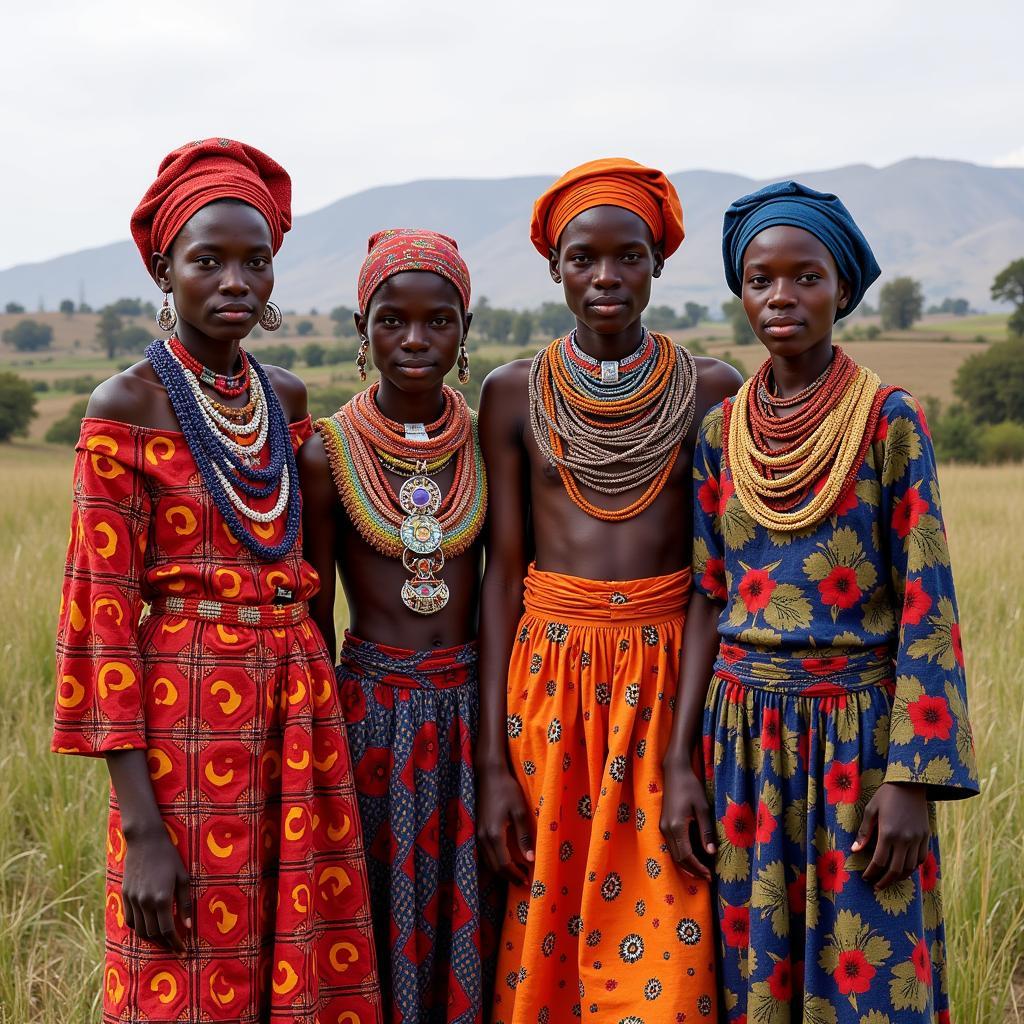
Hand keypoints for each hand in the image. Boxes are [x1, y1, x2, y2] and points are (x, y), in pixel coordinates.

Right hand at [121, 827, 191, 951]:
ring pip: (140, 930)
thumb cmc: (169, 857)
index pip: (167, 931)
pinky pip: (131, 920)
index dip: (176, 943)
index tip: (183, 951)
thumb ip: (184, 903)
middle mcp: (144, 902)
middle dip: (166, 944)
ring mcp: (132, 900)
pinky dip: (140, 929)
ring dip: (152, 939)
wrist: (145, 841)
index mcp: (161, 898)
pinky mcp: (125, 896)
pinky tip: (149, 928)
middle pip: (153, 934)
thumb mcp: (183, 878)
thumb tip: (187, 926)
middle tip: (176, 947)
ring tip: (164, 941)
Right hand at [476, 765, 534, 883]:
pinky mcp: (477, 829)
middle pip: (494, 867)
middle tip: (523, 880)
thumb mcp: (519, 811)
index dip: (515, 875)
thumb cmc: (507, 790)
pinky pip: (484, 853)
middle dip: (508, 876)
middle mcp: (482, 837)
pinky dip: (494, 861)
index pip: (503, 864)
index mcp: (494, 834)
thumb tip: (530, 859)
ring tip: (517, 871)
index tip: (527, 880)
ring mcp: (477, 834)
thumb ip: (524, 836)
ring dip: (501, 870)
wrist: (489, 774)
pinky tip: (505, 858)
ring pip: (487, 861)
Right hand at [660, 754, 714, 878]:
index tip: (710, 875)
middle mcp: (666, 829)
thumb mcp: (703, 808)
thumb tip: (711, 853)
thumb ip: (706, 831)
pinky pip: (672, 846)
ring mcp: (662, 827)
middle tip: (708, 877)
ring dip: (687, 864)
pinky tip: (693, 856)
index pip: (686, 856)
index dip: (698, 868)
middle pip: (678, 858)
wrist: (675, 772)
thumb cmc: (690, 787)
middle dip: (693, 870)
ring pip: (673, 854)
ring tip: (702, 870)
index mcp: (676, 827)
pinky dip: (682, 855)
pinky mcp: (663, 824)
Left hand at [852, 781, 929, 889]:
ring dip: (899, 877)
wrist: (910, 784)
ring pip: (910, 867)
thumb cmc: (886, 795)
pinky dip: (913, 867)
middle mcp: (905, 839)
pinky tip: (904, 869)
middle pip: (896, 870)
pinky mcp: (926, 837)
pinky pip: (921, 859)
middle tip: (876, 886)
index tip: (865, 878)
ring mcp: (917, 839)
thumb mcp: (871, 810)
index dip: (871, 873)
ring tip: (889, 880)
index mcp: (888, 833)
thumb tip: (855, 850)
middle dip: (885, 881)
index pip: (879, 861)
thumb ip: (864, 832)